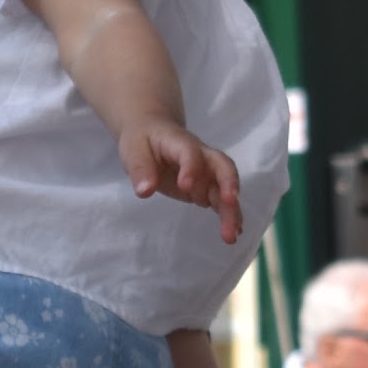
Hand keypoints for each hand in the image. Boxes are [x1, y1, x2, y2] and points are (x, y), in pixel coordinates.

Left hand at [121, 121, 241, 242]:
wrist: (153, 133)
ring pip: (225, 188)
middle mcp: (201, 156)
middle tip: (231, 203)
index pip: (190, 153)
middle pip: (222, 166)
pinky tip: (235, 231)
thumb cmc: (143, 140)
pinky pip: (221, 199)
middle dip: (229, 184)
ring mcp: (206, 172)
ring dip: (230, 209)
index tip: (185, 187)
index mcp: (180, 143)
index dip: (191, 167)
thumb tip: (145, 190)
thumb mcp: (133, 151)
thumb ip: (140, 169)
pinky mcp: (206, 187)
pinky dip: (228, 214)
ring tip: (231, 235)